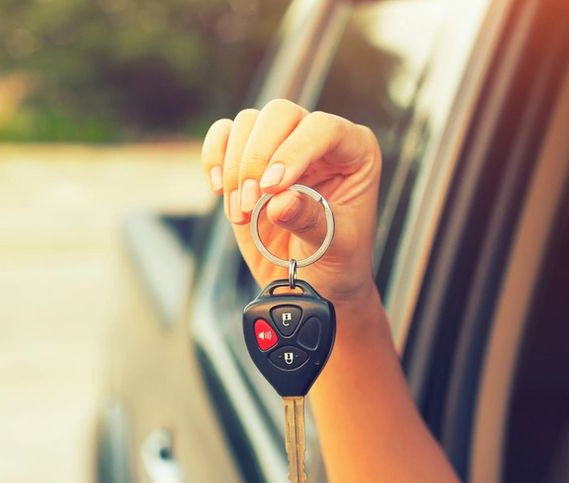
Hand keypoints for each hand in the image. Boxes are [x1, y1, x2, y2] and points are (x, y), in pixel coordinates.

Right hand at [200, 99, 381, 302]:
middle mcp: (319, 139)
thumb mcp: (335, 247)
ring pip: (248, 123)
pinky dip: (214, 157)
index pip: (323, 128)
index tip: (273, 188)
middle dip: (258, 158)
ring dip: (236, 168)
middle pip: (280, 114)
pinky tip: (219, 190)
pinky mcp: (250, 158)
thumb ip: (310, 220)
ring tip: (241, 213)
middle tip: (252, 204)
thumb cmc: (337, 261)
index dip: (294, 151)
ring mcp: (282, 145)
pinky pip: (224, 134)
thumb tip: (280, 201)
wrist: (312, 282)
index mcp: (355, 151)